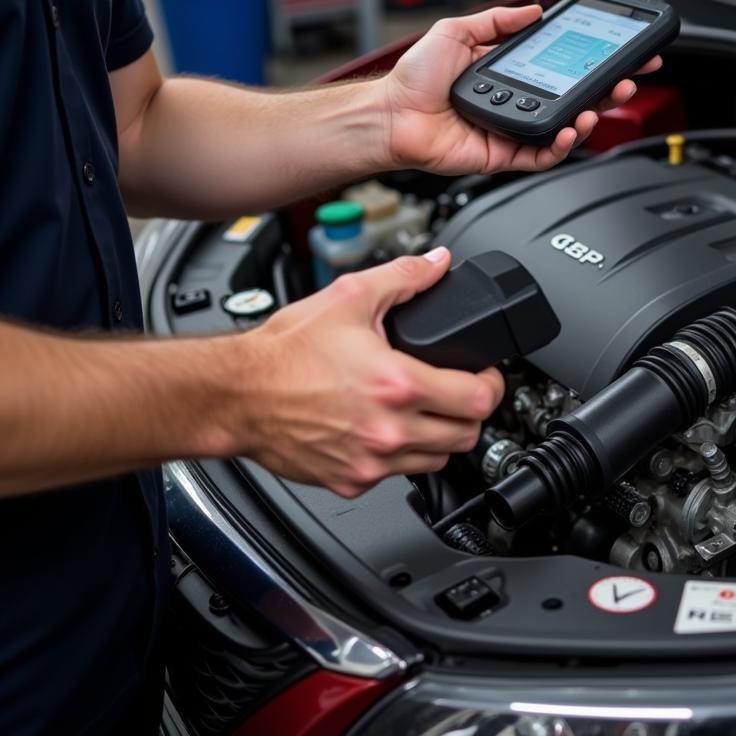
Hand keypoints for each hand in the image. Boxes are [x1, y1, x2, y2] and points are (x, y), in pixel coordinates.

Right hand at [235, 248, 502, 498]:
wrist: (236, 394)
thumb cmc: (284, 353)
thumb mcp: (350, 297)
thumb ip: (404, 278)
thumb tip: (438, 263)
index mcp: (396, 384)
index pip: (478, 399)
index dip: (491, 384)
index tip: (484, 375)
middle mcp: (388, 430)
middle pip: (466, 436)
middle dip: (470, 411)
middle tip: (459, 391)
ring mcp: (371, 461)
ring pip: (437, 461)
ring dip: (440, 436)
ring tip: (425, 410)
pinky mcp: (351, 481)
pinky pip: (398, 475)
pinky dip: (402, 455)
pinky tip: (387, 429)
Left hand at [379, 4, 662, 174]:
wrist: (392, 115)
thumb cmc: (414, 79)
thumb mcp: (456, 31)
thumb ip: (497, 21)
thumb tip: (534, 10)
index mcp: (509, 73)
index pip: (562, 66)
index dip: (592, 61)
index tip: (619, 51)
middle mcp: (516, 103)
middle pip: (572, 99)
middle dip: (606, 90)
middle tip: (628, 79)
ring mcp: (512, 131)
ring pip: (563, 129)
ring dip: (589, 117)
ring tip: (601, 103)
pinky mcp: (504, 156)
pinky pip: (541, 155)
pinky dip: (561, 145)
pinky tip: (569, 129)